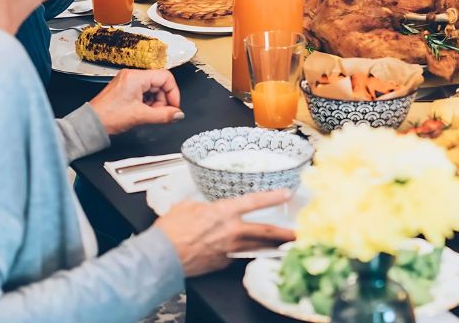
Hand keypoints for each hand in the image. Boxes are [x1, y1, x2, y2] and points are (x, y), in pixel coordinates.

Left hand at [88, 69, 182, 135]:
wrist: (91, 124)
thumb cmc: (108, 116)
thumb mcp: (140, 116)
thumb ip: (163, 115)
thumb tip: (178, 114)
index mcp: (136, 77)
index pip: (166, 77)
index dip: (173, 93)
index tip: (174, 107)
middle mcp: (132, 76)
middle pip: (160, 83)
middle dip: (163, 100)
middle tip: (160, 114)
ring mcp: (128, 82)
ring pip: (153, 89)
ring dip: (155, 103)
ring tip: (148, 114)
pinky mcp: (125, 89)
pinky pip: (144, 93)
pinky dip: (147, 103)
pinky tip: (142, 112)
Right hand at [155, 191, 295, 276]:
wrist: (161, 256)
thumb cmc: (171, 230)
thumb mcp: (186, 207)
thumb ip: (203, 206)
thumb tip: (205, 208)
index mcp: (224, 212)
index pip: (254, 201)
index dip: (272, 197)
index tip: (286, 194)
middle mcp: (231, 231)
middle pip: (264, 232)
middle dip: (283, 233)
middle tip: (297, 233)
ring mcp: (228, 250)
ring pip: (256, 248)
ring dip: (270, 247)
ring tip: (283, 246)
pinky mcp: (222, 263)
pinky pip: (237, 256)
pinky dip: (243, 254)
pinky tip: (247, 252)